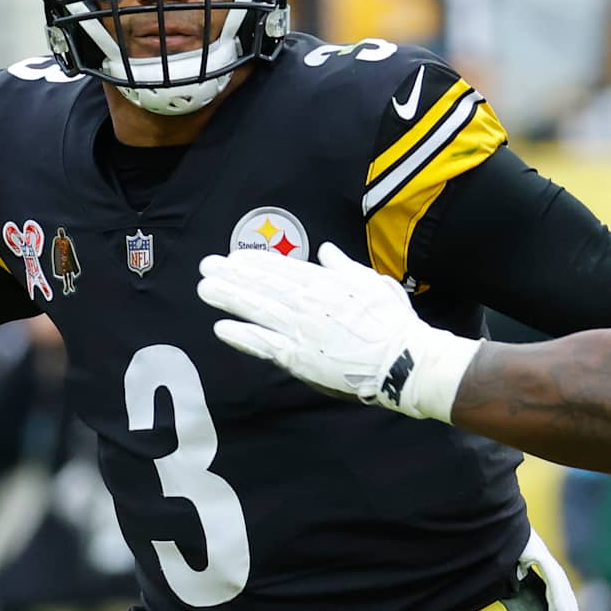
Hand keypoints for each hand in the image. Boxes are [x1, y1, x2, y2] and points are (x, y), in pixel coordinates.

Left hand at [196, 242, 480, 420]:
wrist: (404, 360)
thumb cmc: (394, 322)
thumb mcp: (372, 282)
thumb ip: (343, 266)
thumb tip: (325, 251)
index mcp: (325, 283)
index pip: (282, 269)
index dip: (255, 262)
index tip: (234, 257)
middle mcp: (307, 303)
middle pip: (262, 285)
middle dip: (232, 274)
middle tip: (207, 266)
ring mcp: (300, 330)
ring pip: (257, 309)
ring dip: (229, 298)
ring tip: (205, 289)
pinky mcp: (299, 358)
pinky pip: (264, 345)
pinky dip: (242, 336)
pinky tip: (221, 329)